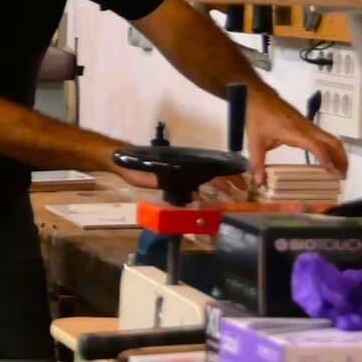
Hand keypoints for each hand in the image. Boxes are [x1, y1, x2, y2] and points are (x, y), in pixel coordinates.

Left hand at [102, 141, 248, 203]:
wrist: (119, 160)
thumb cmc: (133, 165)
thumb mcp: (150, 175)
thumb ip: (169, 184)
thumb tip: (189, 195)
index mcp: (184, 165)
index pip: (212, 170)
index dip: (228, 175)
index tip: (242, 181)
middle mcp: (184, 168)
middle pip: (211, 174)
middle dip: (228, 182)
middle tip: (243, 191)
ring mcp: (178, 173)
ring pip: (203, 179)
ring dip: (218, 187)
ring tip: (231, 196)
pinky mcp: (170, 178)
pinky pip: (190, 185)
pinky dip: (200, 192)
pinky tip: (204, 201)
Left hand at [245, 85, 349, 180]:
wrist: (260, 98)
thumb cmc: (259, 117)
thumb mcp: (255, 143)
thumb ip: (257, 163)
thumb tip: (258, 181)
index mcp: (296, 133)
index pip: (317, 146)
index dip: (325, 158)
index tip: (331, 171)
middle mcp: (307, 129)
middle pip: (333, 143)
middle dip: (341, 159)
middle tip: (342, 175)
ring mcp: (310, 126)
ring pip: (332, 139)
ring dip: (339, 153)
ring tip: (340, 169)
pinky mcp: (308, 125)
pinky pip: (325, 137)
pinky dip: (332, 148)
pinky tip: (328, 157)